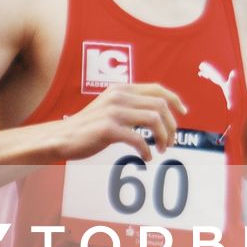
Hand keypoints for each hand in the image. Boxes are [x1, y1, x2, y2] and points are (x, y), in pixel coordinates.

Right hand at [57, 83, 185, 160]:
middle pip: (160, 106)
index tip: (183, 113)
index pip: (157, 89)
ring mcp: (113, 112)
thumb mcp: (110, 108)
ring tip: (161, 149)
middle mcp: (118, 96)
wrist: (63, 137)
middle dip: (171, 125)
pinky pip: (138, 139)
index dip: (175, 100)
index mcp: (121, 89)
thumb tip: (156, 113)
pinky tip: (146, 157)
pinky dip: (147, 150)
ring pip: (154, 120)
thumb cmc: (89, 127)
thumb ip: (130, 106)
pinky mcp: (108, 129)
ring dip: (163, 137)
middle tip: (170, 141)